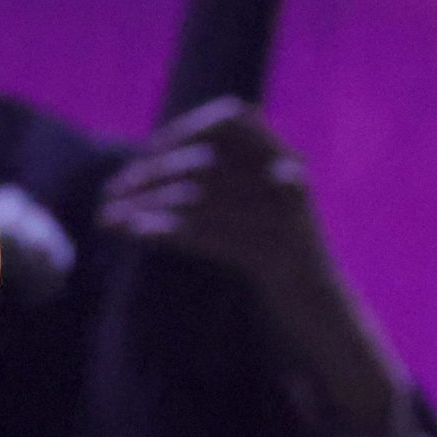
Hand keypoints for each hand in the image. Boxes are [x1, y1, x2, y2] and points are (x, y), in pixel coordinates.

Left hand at [99, 96, 414, 436]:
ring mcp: (285, 219)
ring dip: (148, 204)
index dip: (185, 129)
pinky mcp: (276, 259)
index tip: (142, 155)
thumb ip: (226, 183)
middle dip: (150, 175)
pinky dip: (172, 231)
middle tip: (109, 195)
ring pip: (204, 196)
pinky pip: (215, 236)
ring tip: (109, 218)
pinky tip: (139, 234)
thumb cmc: (280, 265)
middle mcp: (289, 179)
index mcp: (285, 159)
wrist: (327, 318)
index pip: (234, 117)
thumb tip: (157, 168)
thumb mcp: (256, 212)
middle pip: (207, 160)